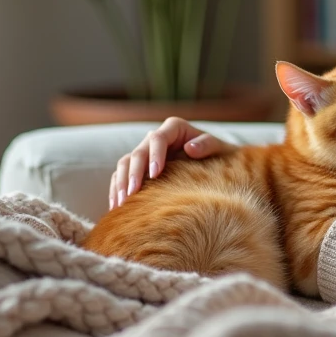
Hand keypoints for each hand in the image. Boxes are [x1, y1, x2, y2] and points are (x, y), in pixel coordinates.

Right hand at [108, 117, 236, 209]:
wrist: (217, 166)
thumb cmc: (220, 156)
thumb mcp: (219, 148)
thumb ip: (207, 144)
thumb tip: (190, 148)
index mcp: (174, 129)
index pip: (158, 138)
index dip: (154, 155)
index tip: (155, 174)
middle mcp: (156, 138)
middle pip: (138, 152)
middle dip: (133, 173)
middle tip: (132, 194)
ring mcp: (146, 154)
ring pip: (125, 164)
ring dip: (121, 183)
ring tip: (120, 204)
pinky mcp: (139, 168)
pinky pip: (121, 176)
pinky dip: (116, 190)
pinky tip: (115, 208)